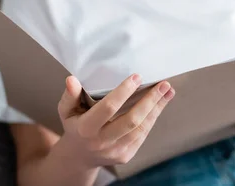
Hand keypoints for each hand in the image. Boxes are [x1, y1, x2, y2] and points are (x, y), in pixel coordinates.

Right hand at [54, 74, 174, 167]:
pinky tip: (160, 104)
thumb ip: (70, 95)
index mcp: (86, 128)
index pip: (108, 108)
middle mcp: (101, 142)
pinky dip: (153, 118)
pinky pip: (142, 135)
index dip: (124, 92)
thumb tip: (72, 79)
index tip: (137, 77)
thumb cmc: (75, 126)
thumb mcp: (66, 110)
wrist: (80, 156)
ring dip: (157, 108)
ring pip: (141, 128)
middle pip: (131, 120)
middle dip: (150, 101)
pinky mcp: (126, 155)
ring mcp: (115, 151)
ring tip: (168, 91)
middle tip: (163, 84)